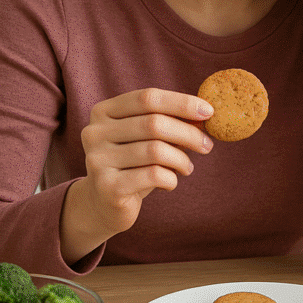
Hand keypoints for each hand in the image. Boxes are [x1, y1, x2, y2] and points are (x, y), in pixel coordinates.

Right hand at [60, 88, 212, 263]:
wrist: (104, 204)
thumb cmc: (133, 164)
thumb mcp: (149, 139)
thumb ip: (170, 123)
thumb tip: (204, 113)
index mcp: (104, 111)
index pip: (148, 98)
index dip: (181, 103)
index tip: (209, 112)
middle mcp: (94, 132)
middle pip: (154, 123)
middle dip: (188, 133)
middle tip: (207, 145)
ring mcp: (97, 159)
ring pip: (155, 150)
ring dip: (181, 159)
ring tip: (187, 167)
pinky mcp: (107, 187)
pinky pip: (152, 175)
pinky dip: (171, 178)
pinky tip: (170, 182)